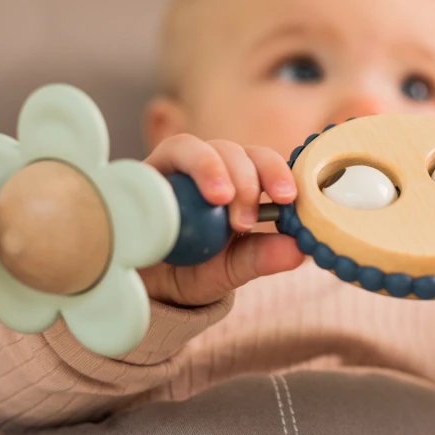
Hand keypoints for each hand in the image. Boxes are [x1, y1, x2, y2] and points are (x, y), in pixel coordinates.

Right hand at [138, 135, 303, 306]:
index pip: (262, 161)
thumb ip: (261, 258)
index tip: (287, 198)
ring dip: (210, 168)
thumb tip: (298, 251)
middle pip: (232, 149)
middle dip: (245, 179)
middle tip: (245, 221)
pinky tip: (171, 202)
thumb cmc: (195, 271)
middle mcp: (206, 169)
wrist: (146, 289)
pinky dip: (162, 179)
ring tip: (219, 199)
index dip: (277, 171)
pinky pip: (148, 166)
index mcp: (238, 183)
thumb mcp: (232, 269)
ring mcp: (170, 170)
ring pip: (191, 146)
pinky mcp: (137, 178)